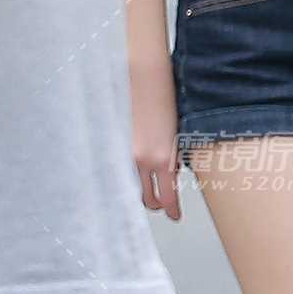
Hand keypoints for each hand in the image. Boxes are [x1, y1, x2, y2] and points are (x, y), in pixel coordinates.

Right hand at [130, 65, 181, 222]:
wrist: (145, 77)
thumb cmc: (166, 100)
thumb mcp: (177, 134)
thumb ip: (173, 158)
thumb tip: (172, 173)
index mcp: (164, 158)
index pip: (167, 197)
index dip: (172, 211)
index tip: (175, 216)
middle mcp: (143, 160)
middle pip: (147, 199)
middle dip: (156, 204)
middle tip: (162, 204)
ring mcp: (126, 153)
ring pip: (131, 187)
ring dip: (141, 191)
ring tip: (149, 188)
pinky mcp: (114, 145)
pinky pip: (120, 169)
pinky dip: (127, 174)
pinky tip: (134, 170)